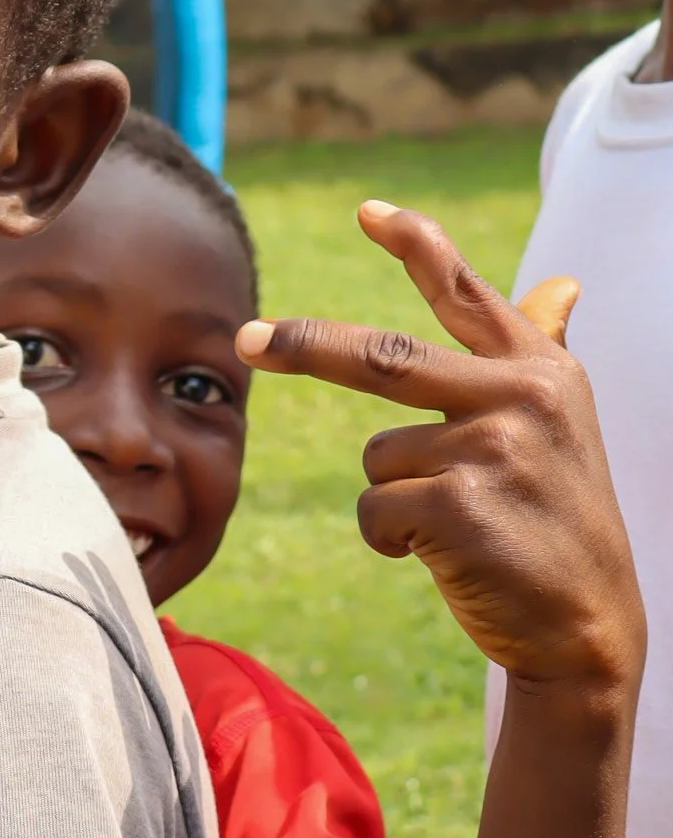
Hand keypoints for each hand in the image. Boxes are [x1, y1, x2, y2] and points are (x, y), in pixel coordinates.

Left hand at [237, 202, 642, 696]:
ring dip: (394, 498)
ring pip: (378, 456)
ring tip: (457, 528)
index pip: (467, 295)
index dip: (417, 246)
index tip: (368, 212)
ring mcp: (492, 450)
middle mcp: (522, 398)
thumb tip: (562, 283)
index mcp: (542, 370)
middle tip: (248, 340)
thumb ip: (542, 350)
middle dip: (307, 346)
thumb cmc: (560, 520)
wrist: (589, 625)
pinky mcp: (459, 506)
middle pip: (384, 357)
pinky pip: (374, 508)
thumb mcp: (563, 425)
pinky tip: (446, 557)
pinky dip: (389, 539)